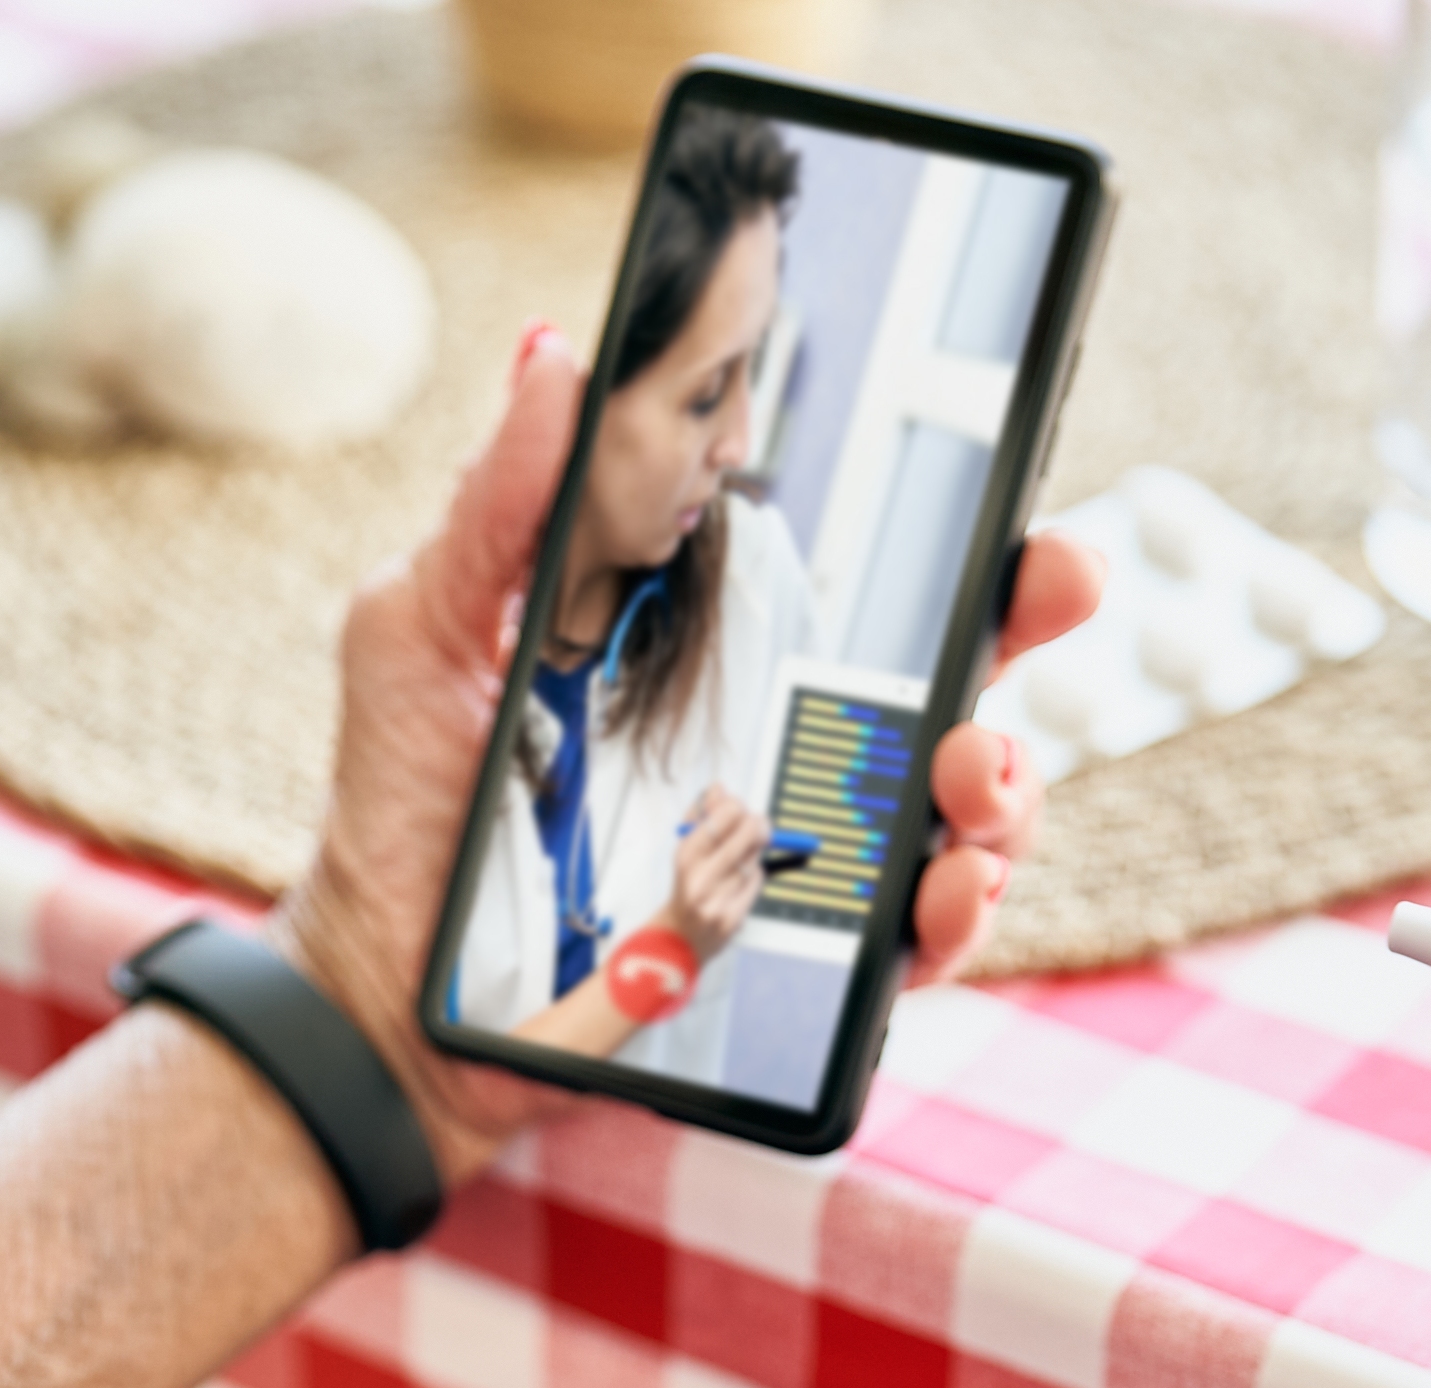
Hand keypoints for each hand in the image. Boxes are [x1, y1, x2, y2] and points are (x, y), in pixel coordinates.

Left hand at [275, 326, 1101, 1179]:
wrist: (384, 990)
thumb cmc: (406, 806)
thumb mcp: (427, 629)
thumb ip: (499, 504)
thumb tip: (553, 353)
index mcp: (722, 652)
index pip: (874, 582)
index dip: (969, 547)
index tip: (1020, 516)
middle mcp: (783, 750)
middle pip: (952, 682)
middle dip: (1027, 635)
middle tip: (1045, 597)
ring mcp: (803, 863)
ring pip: (961, 816)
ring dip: (1001, 789)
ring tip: (968, 778)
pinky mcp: (793, 968)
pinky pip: (908, 948)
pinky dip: (950, 921)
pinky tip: (940, 893)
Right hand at [664, 788, 768, 961]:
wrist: (679, 937)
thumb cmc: (686, 886)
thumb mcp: (686, 847)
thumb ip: (701, 816)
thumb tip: (719, 789)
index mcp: (686, 855)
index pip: (726, 814)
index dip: (739, 807)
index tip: (739, 810)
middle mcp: (700, 878)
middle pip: (749, 832)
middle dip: (758, 824)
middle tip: (758, 825)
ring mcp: (717, 900)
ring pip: (755, 858)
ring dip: (754, 853)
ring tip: (740, 859)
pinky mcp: (733, 918)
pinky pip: (757, 881)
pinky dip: (753, 876)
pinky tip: (739, 881)